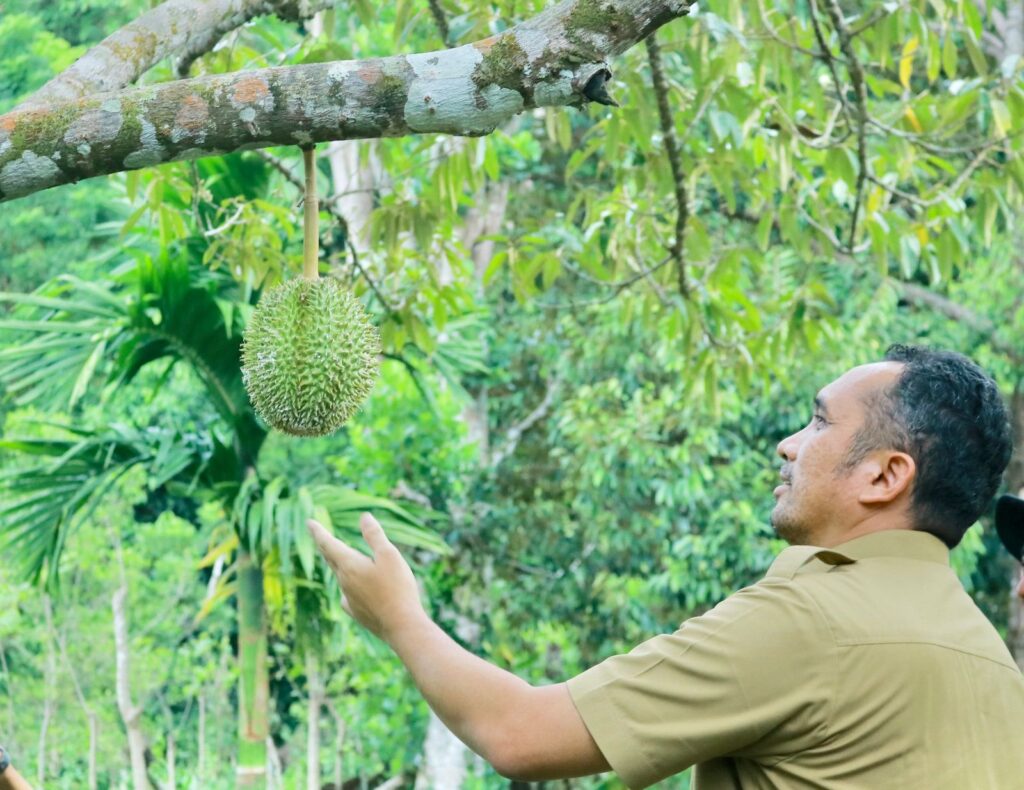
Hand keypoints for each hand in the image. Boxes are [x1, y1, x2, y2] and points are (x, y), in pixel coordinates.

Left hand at [307, 512, 425, 642]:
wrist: (401, 626)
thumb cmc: (397, 588)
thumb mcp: (389, 555)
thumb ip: (375, 536)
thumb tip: (364, 517)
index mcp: (349, 565)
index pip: (328, 544)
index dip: (318, 532)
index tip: (309, 522)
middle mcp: (344, 582)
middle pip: (331, 559)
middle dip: (325, 545)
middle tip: (319, 535)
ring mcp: (349, 599)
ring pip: (340, 577)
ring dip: (338, 564)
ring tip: (338, 557)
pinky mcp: (356, 612)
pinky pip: (347, 594)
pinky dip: (348, 585)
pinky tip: (352, 590)